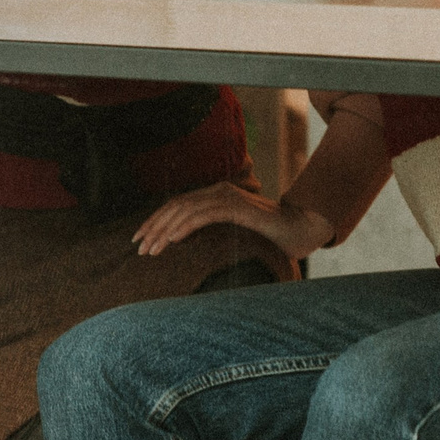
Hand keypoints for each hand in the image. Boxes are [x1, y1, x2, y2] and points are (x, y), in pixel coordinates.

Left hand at [135, 181, 333, 262]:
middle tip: (139, 248)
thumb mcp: (233, 232)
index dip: (155, 221)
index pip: (177, 205)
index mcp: (215, 195)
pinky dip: (185, 226)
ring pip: (186, 210)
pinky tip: (173, 240)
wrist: (300, 228)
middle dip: (154, 227)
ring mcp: (228, 196)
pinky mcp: (238, 207)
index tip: (138, 239)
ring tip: (151, 249)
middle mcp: (218, 191)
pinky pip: (205, 214)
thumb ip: (211, 231)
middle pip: (176, 206)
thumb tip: (182, 243)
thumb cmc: (268, 234)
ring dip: (165, 230)